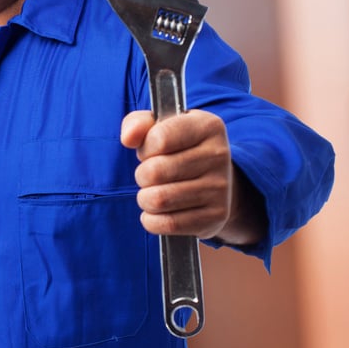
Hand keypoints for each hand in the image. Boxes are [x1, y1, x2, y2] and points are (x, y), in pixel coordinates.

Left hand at [121, 110, 264, 243]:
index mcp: (207, 126)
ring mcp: (220, 187)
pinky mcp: (216, 216)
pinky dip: (153, 220)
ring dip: (145, 199)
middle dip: (142, 176)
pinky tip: (158, 212)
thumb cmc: (179, 148)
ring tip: (152, 193)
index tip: (150, 151)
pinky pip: (169, 223)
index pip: (160, 138)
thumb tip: (128, 138)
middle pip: (155, 171)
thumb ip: (137, 124)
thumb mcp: (160, 126)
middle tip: (149, 175)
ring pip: (159, 200)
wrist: (214, 179)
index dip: (145, 148)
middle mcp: (219, 155)